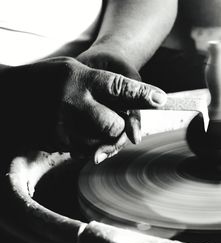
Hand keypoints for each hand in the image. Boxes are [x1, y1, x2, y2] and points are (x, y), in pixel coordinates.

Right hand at [0, 57, 165, 162]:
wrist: (10, 92)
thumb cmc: (52, 78)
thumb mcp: (76, 69)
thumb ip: (107, 91)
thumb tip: (136, 133)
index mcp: (81, 79)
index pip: (120, 87)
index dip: (143, 94)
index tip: (161, 99)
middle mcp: (73, 103)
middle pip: (115, 125)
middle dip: (119, 125)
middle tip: (112, 118)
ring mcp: (63, 126)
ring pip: (102, 143)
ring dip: (104, 137)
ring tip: (89, 120)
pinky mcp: (56, 143)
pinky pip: (87, 151)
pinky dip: (90, 144)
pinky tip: (77, 129)